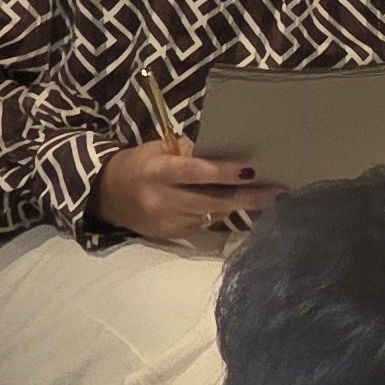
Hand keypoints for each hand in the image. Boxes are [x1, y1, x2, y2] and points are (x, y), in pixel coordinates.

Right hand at [92, 140, 278, 241]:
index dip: (223, 172)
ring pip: (212, 213)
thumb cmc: (139, 164)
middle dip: (248, 196)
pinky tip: (230, 204)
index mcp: (157, 172)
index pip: (194, 172)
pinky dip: (217, 212)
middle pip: (211, 200)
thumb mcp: (159, 150)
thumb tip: (229, 152)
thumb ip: (190, 153)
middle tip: (279, 192)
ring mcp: (166, 222)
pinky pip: (203, 223)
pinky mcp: (170, 235)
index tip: (252, 171)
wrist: (105, 195)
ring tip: (268, 195)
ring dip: (239, 204)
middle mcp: (161, 200)